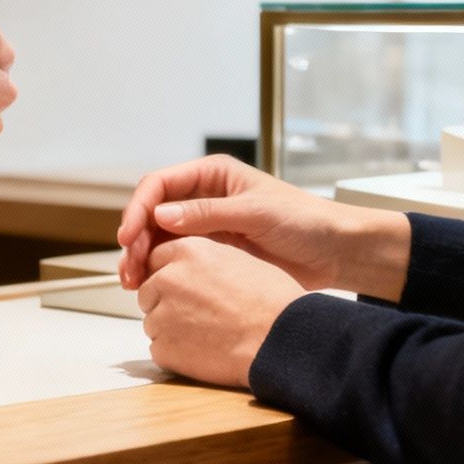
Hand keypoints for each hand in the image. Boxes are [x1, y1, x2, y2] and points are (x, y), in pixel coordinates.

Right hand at [116, 155, 411, 299]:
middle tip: (129, 267)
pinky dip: (159, 271)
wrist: (334, 252)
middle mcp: (202, 198)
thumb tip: (161, 216)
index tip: (129, 235)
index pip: (160, 185)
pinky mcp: (212, 253)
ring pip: (158, 239)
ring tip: (133, 283)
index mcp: (212, 176)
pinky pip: (175, 259)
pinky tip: (151, 287)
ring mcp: (206, 227)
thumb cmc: (304, 221)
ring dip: (142, 258)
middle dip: (135, 237)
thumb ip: (208, 213)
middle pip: (152, 213)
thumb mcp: (256, 212)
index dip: (139, 208)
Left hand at [136, 237, 305, 388]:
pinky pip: (159, 349)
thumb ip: (204, 259)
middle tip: (198, 315)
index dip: (171, 275)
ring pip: (152, 321)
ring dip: (170, 328)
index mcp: (188, 251)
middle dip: (166, 302)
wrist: (280, 339)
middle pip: (149, 291)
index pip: (156, 259)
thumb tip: (191, 268)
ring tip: (206, 334)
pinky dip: (175, 353)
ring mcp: (162, 315)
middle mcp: (168, 279)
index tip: (184, 287)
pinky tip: (203, 351)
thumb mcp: (239, 259)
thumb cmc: (272, 301)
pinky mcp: (163, 348)